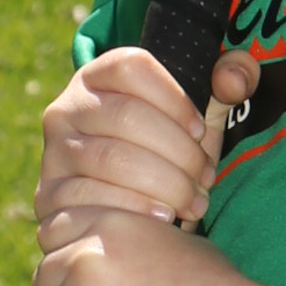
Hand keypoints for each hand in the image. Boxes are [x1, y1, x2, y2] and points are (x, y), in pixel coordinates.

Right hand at [34, 46, 260, 230]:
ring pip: (110, 158)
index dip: (173, 97)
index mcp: (100, 76)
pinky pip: (90, 198)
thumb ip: (230, 79)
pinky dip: (134, 208)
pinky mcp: (51, 195)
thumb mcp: (200, 113)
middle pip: (126, 116)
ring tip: (193, 203)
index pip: (131, 66)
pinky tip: (162, 219)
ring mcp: (56, 152)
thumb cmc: (170, 151)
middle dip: (178, 152)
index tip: (200, 130)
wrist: (133, 207)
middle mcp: (68, 108)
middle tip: (205, 178)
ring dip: (163, 183)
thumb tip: (235, 80)